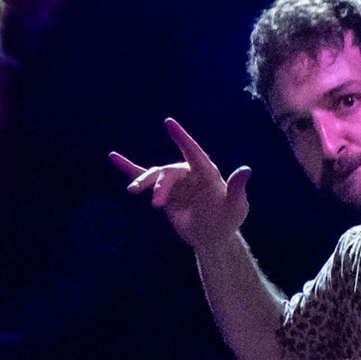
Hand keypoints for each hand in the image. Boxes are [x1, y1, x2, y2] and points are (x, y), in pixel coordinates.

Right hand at [110, 117, 250, 249]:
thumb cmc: (227, 219)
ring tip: (133, 191)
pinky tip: (114, 158)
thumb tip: (246, 169)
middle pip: (169, 172)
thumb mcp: (236, 207)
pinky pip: (145, 176)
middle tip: (157, 205)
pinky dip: (129, 168)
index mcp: (206, 172)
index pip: (193, 152)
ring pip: (156, 176)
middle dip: (161, 186)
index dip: (182, 138)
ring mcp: (175, 181)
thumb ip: (237, 188)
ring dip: (144, 182)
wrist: (212, 236)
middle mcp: (189, 172)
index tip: (169, 123)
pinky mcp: (164, 191)